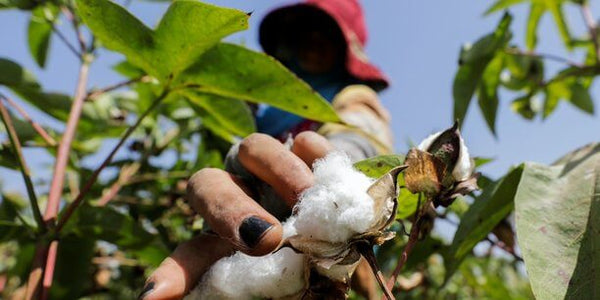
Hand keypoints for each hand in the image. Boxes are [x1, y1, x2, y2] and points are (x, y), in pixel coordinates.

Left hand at [139, 132, 333, 299]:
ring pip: (253, 147)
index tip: (158, 295)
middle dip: (233, 210)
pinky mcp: (305, 150)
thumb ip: (273, 284)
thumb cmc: (306, 264)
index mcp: (223, 238)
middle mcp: (236, 194)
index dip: (175, 272)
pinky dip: (314, 157)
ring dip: (279, 171)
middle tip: (267, 240)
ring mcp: (268, 166)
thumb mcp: (284, 281)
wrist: (344, 231)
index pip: (191, 253)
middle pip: (209, 185)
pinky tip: (327, 183)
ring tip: (307, 199)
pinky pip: (305, 142)